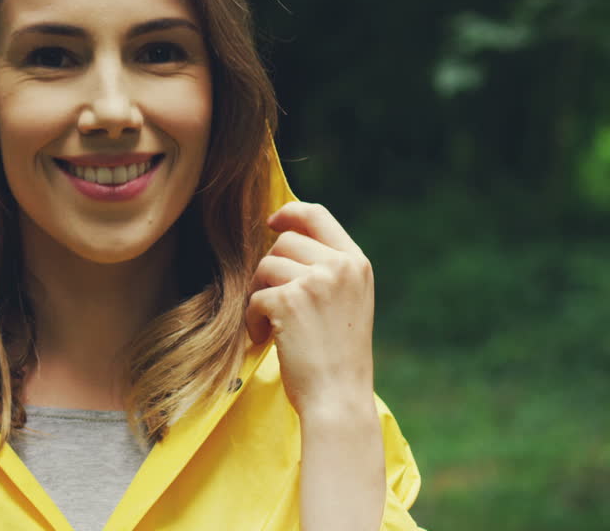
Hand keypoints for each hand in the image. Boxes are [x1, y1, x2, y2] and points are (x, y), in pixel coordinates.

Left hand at [246, 202, 374, 417]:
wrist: (338, 397)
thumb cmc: (337, 356)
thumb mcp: (346, 301)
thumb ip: (326, 269)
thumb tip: (283, 236)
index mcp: (356, 263)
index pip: (318, 215)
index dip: (289, 213)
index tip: (272, 222)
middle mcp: (339, 266)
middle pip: (283, 242)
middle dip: (270, 271)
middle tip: (274, 303)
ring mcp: (315, 281)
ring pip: (265, 267)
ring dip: (260, 295)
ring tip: (274, 325)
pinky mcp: (289, 300)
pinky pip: (254, 297)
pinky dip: (253, 319)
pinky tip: (268, 339)